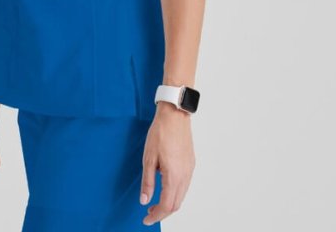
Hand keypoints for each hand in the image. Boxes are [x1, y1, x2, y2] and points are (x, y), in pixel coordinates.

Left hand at [140, 103, 195, 225]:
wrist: (174, 116)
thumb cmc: (160, 133)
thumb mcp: (148, 159)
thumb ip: (148, 182)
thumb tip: (145, 200)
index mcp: (174, 176)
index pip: (166, 205)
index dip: (156, 216)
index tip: (146, 219)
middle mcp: (185, 175)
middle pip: (176, 204)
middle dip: (163, 212)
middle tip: (149, 213)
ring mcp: (190, 170)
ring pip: (181, 196)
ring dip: (169, 203)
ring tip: (155, 203)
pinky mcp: (191, 164)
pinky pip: (185, 185)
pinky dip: (175, 193)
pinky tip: (165, 188)